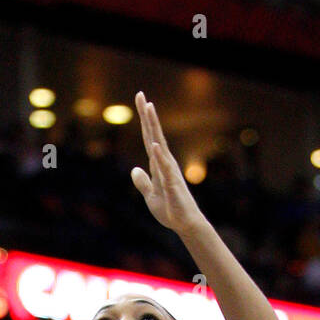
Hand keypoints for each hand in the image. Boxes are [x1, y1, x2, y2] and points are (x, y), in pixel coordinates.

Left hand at [130, 92, 204, 235]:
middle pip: (153, 134)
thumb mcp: (150, 196)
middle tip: (140, 94)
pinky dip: (159, 155)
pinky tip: (154, 143)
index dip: (144, 121)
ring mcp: (169, 171)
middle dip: (147, 115)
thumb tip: (134, 169)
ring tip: (149, 107)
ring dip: (154, 126)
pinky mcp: (172, 183)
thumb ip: (143, 182)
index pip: (149, 138)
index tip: (140, 101)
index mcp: (158, 165)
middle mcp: (165, 163)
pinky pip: (164, 167)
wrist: (184, 224)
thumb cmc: (170, 210)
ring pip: (159, 144)